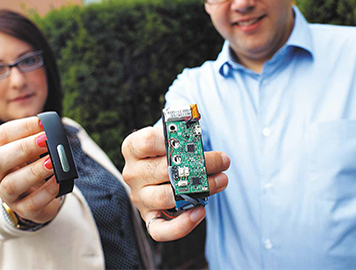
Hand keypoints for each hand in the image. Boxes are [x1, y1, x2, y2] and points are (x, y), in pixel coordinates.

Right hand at [0, 117, 60, 223]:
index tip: (43, 123)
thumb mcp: (31, 150)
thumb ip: (38, 138)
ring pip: (12, 184)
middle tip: (46, 140)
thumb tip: (54, 130)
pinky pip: (32, 203)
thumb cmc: (31, 165)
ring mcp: (7, 194)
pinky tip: (59, 180)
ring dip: (34, 171)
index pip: (1, 136)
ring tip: (53, 162)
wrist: (33, 196)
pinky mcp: (23, 210)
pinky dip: (47, 191)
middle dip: (23, 148)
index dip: (22, 127)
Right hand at [122, 125, 229, 241]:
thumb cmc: (167, 150)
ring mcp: (140, 197)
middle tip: (223, 161)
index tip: (194, 140)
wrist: (158, 170)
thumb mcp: (169, 136)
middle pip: (163, 170)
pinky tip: (200, 212)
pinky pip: (160, 230)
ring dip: (199, 189)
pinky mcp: (149, 217)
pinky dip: (181, 225)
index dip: (171, 140)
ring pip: (164, 197)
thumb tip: (198, 126)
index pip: (147, 141)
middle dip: (199, 165)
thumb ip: (181, 131)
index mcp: (133, 148)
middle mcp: (133, 173)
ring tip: (221, 180)